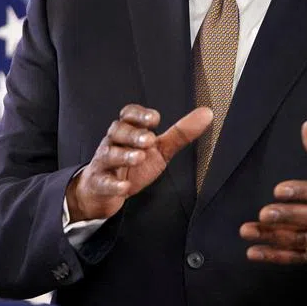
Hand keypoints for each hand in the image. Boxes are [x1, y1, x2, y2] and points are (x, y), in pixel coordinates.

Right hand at [66, 104, 212, 221]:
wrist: (104, 191)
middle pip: (117, 130)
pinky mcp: (99, 184)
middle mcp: (114, 143)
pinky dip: (113, 185)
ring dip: (124, 155)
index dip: (139, 114)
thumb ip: (180, 133)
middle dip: (133, 134)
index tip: (155, 118)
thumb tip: (207, 114)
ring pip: (109, 154)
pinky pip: (103, 182)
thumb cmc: (133, 166)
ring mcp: (104, 163)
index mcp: (128, 131)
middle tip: (149, 139)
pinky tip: (124, 187)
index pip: (128, 114)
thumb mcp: (159, 149)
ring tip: (139, 157)